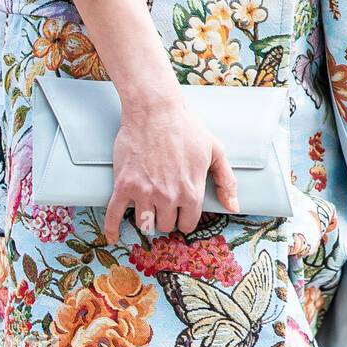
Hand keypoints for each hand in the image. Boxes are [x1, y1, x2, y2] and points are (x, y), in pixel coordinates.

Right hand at [104, 96, 238, 240]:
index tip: (182, 210)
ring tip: (149, 207)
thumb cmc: (187, 128)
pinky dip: (112, 229)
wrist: (155, 110)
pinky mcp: (123, 185)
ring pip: (144, 224)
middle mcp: (168, 197)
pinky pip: (114, 215)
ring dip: (147, 219)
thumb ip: (227, 181)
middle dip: (167, 217)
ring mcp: (144, 192)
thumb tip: (234, 207)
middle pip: (166, 225)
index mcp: (191, 191)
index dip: (186, 217)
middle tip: (165, 202)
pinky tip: (113, 236)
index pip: (188, 224)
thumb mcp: (215, 150)